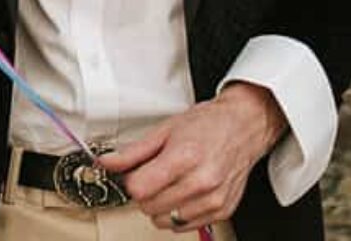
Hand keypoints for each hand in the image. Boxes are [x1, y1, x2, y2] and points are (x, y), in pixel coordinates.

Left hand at [97, 83, 285, 231]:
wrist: (244, 126)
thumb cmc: (209, 124)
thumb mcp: (166, 129)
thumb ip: (133, 152)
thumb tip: (107, 163)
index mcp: (184, 157)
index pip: (139, 190)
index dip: (132, 182)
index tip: (137, 173)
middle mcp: (201, 181)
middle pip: (149, 207)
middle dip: (145, 193)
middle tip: (155, 174)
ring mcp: (213, 200)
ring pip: (164, 221)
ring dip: (161, 206)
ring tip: (172, 182)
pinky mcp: (221, 211)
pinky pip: (184, 226)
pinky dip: (178, 213)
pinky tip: (185, 192)